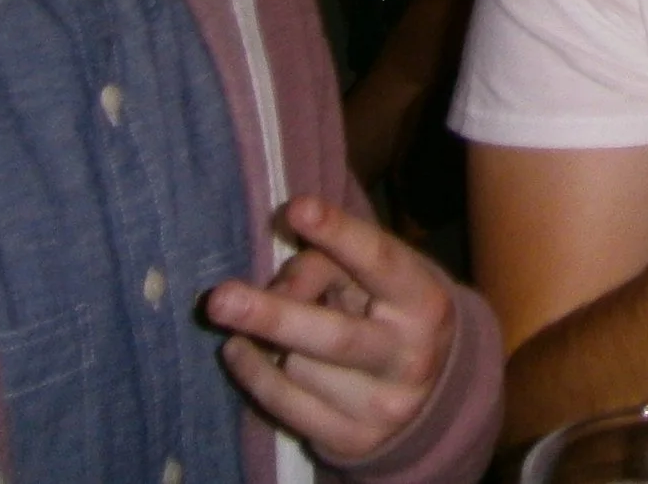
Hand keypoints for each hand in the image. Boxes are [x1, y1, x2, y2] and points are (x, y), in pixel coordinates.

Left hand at [208, 195, 456, 465]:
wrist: (429, 392)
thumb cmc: (388, 311)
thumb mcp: (373, 278)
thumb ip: (325, 266)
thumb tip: (270, 293)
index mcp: (424, 302)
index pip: (380, 262)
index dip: (339, 233)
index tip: (296, 207)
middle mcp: (409, 358)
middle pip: (333, 337)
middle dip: (274, 316)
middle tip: (219, 299)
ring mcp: (382, 406)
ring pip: (299, 367)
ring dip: (271, 342)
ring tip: (266, 324)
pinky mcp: (351, 440)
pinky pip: (283, 405)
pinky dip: (252, 373)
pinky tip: (238, 350)